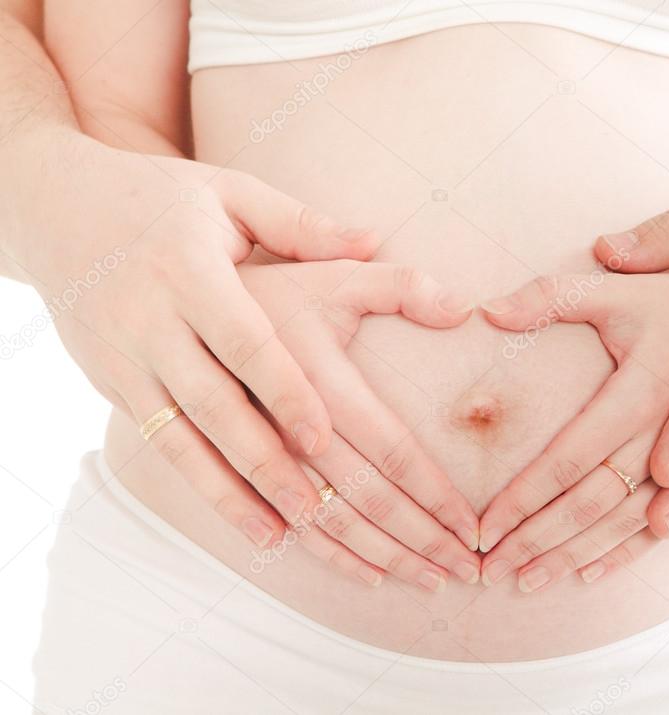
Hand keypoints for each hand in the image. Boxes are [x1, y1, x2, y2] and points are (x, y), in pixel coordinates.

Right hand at [6, 137, 477, 570]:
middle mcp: (150, 318)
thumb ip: (301, 222)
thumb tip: (378, 239)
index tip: (322, 436)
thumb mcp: (229, 192)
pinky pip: (156, 442)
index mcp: (190, 269)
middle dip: (262, 461)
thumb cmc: (162, 199)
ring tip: (278, 537)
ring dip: (228, 492)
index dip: (283, 390)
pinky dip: (197, 481)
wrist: (51, 205)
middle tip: (315, 510)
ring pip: (179, 437)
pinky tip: (236, 515)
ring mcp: (122, 355)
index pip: (243, 339)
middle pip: (212, 403)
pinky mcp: (109, 381)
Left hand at [475, 267, 668, 588]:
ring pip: (627, 524)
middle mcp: (668, 437)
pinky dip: (627, 553)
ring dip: (576, 555)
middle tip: (490, 571)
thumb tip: (486, 310)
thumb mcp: (623, 288)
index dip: (523, 497)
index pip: (570, 458)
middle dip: (538, 539)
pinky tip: (591, 573)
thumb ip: (554, 296)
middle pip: (594, 502)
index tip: (483, 529)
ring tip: (528, 582)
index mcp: (643, 392)